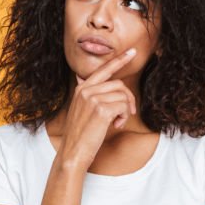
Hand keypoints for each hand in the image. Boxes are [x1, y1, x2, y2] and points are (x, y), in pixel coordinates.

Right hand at [61, 47, 137, 167]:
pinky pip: (124, 106)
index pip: (103, 70)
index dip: (119, 60)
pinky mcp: (101, 109)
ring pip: (123, 96)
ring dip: (125, 110)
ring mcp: (93, 99)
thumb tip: (82, 77)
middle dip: (128, 98)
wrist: (73, 152)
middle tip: (127, 113)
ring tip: (117, 122)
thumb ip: (87, 94)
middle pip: (118, 84)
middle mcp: (86, 90)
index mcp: (81, 89)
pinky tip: (116, 126)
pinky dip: (124, 117)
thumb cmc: (80, 134)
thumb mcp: (81, 110)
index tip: (132, 52)